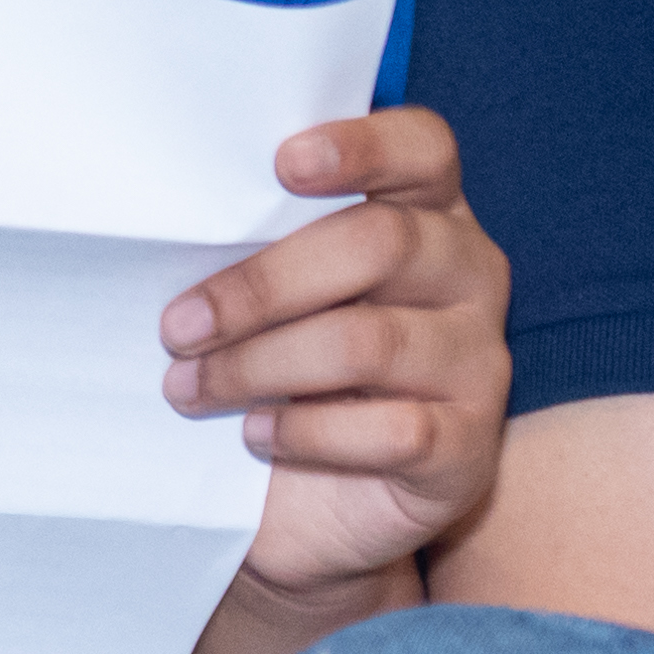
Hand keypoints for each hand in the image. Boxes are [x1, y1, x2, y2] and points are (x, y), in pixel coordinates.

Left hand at [160, 109, 508, 607]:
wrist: (320, 507)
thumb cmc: (290, 370)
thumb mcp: (278, 298)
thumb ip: (261, 247)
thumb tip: (175, 224)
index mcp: (427, 210)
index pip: (423, 148)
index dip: (362, 146)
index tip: (283, 164)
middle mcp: (469, 272)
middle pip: (381, 243)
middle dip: (262, 286)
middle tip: (178, 327)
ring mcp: (478, 360)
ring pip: (370, 342)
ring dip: (260, 365)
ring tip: (191, 388)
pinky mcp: (469, 447)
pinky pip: (393, 430)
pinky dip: (308, 432)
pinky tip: (259, 434)